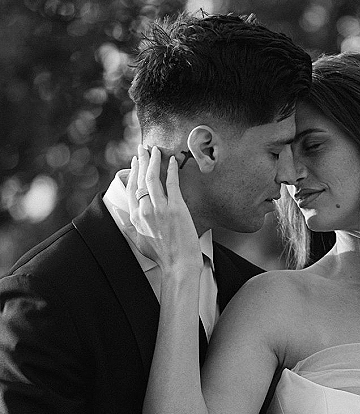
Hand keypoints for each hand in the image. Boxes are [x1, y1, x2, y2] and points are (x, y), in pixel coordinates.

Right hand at [125, 144, 201, 272]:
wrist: (178, 265)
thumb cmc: (162, 257)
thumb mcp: (140, 242)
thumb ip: (134, 228)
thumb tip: (128, 220)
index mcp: (135, 217)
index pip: (131, 188)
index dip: (133, 172)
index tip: (136, 161)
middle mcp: (145, 210)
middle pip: (140, 179)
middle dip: (141, 160)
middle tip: (143, 148)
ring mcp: (160, 208)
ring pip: (153, 178)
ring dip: (154, 160)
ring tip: (156, 150)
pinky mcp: (176, 208)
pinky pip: (172, 183)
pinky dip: (171, 170)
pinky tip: (173, 161)